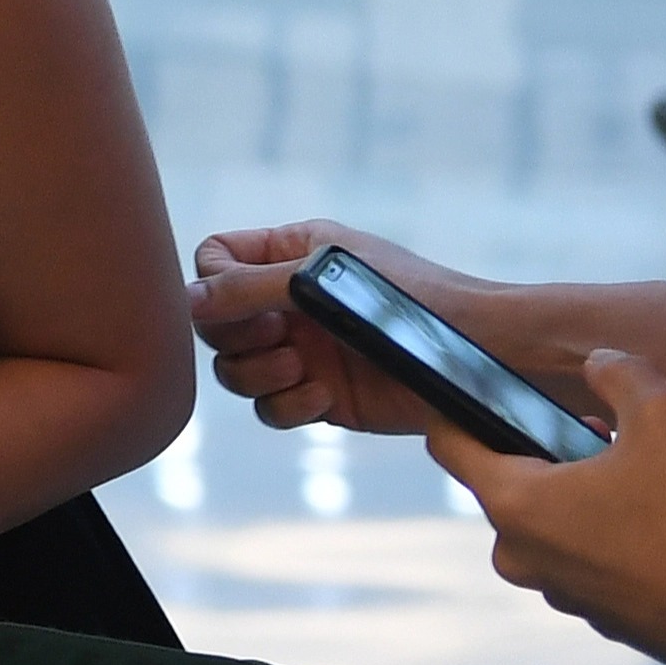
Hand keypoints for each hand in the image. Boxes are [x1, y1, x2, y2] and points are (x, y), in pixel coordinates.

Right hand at [192, 219, 492, 436]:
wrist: (480, 355)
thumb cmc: (413, 298)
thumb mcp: (322, 278)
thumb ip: (249, 286)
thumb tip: (185, 300)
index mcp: (290, 255)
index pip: (214, 261)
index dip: (214, 285)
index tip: (246, 301)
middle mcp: (288, 303)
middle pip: (214, 324)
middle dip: (238, 337)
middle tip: (279, 337)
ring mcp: (301, 351)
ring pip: (234, 371)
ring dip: (258, 375)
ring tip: (302, 371)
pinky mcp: (318, 397)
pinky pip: (270, 409)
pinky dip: (287, 407)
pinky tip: (324, 397)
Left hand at [434, 351, 665, 664]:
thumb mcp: (662, 413)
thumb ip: (620, 374)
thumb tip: (601, 362)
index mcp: (517, 504)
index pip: (451, 448)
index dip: (454, 414)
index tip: (468, 398)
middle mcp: (525, 557)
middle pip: (509, 492)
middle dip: (546, 460)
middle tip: (600, 438)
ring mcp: (564, 595)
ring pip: (555, 535)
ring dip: (584, 504)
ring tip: (644, 481)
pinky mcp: (607, 622)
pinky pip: (595, 569)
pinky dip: (617, 546)